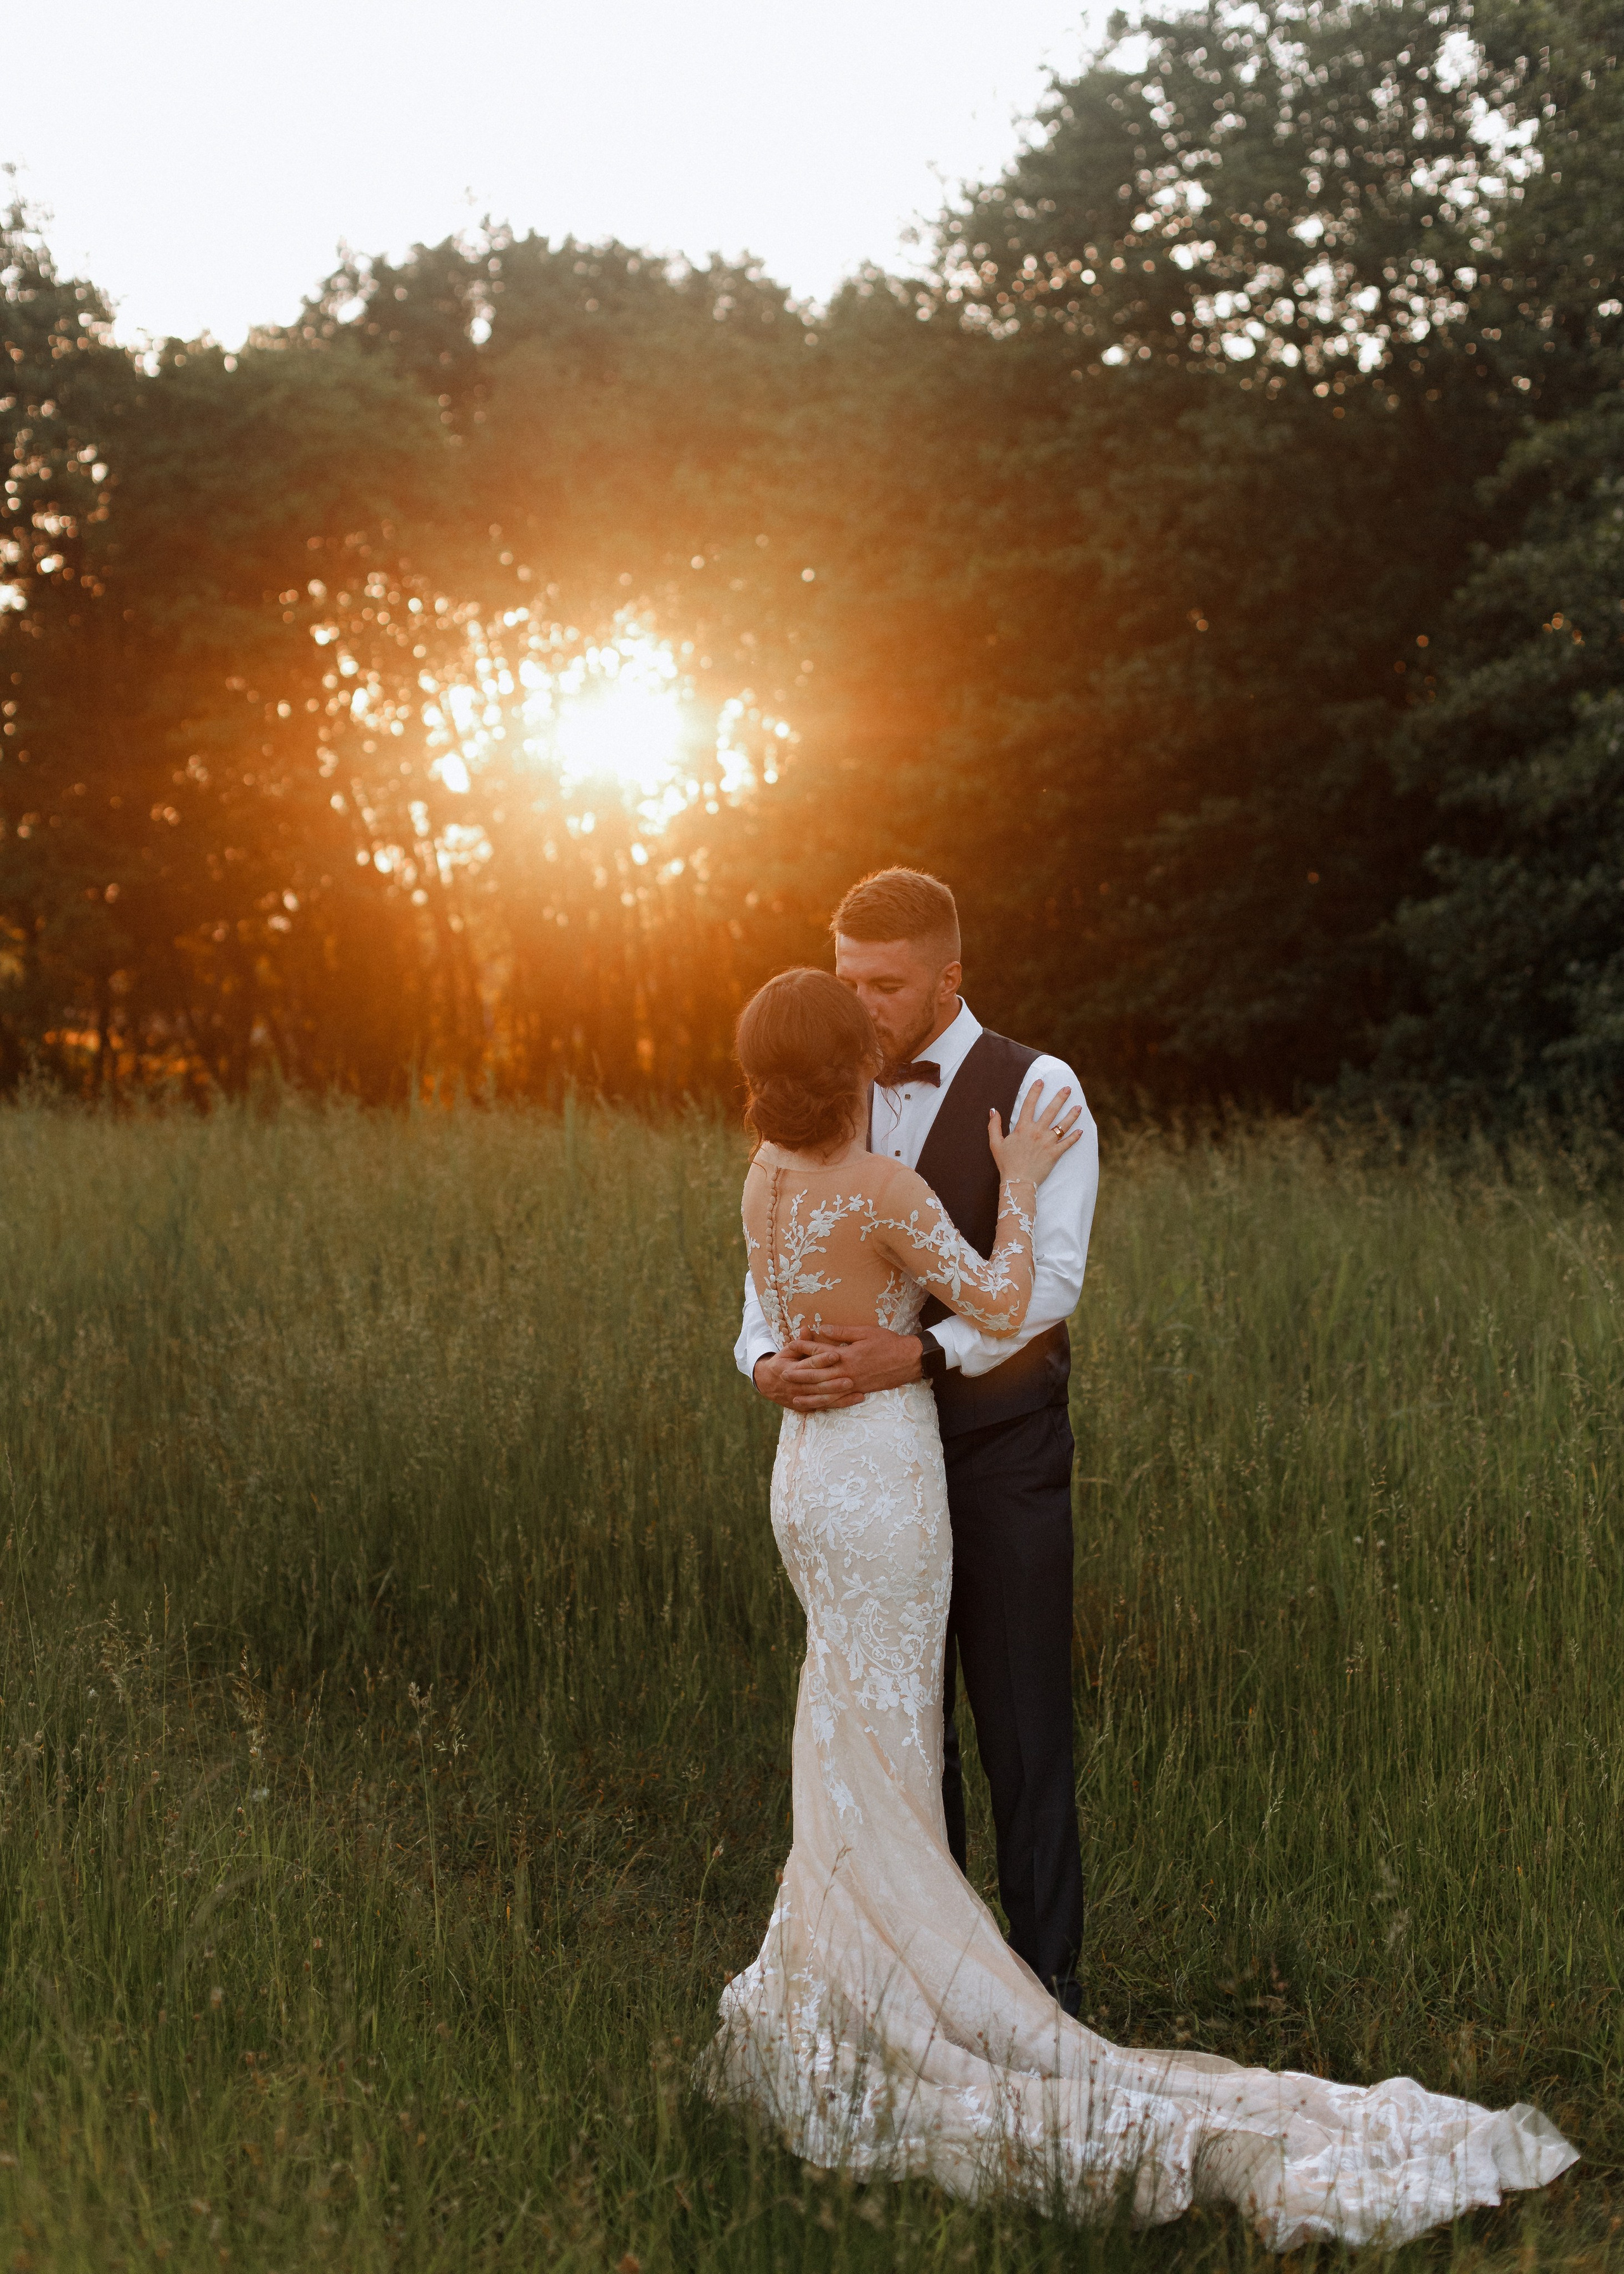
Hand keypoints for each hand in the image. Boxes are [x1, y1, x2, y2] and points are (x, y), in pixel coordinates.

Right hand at [753, 1339, 865, 1412]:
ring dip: (839, 1394)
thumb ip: (801, 1343)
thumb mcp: (788, 1351)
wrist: (767, 1384)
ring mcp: (800, 1397)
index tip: (836, 1354)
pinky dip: (841, 1403)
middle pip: (816, 1383)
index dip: (822, 1359)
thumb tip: (807, 1328)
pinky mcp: (806, 1407)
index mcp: (790, 1367)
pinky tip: (856, 1399)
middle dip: (833, 1381)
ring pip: (822, 1397)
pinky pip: (825, 1406)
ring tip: (856, 1389)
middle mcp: (795, 1384)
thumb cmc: (782, 1363)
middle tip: (850, 1377)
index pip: (808, 1363)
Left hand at [795, 1325, 925, 1398]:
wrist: (909, 1360)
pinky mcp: (859, 1391)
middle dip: (799, 1374)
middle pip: (818, 1374)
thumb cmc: (888, 1342)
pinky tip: (815, 1405)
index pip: (820, 1352)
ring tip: (793, 1395)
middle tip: (782, 1375)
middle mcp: (847, 1372)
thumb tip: (822, 1328)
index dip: (804, 1348)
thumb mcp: (865, 1331)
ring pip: (826, 1391)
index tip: (789, 1347)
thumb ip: (842, 1331)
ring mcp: (853, 1384)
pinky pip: (838, 1399)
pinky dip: (825, 1403)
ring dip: (808, 1394)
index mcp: (847, 1355)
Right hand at [987, 1079, 1083, 1188]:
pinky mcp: (1055, 1153)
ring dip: (1072, 1115)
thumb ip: (994, 1126)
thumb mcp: (995, 1143)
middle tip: (1068, 1088)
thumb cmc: (1006, 1163)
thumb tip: (993, 1110)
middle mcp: (1037, 1131)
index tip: (1041, 1081)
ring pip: (1063, 1125)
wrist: (1018, 1181)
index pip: (1029, 1104)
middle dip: (1060, 1098)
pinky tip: (1081, 1131)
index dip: (1035, 1091)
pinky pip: (1067, 1143)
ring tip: (1079, 1107)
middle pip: (1051, 1110)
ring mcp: (1048, 1142)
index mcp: (1023, 1127)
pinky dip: (1075, 1137)